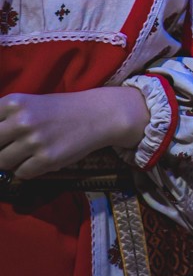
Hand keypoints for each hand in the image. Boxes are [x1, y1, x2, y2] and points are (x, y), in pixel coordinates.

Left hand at [0, 86, 150, 179]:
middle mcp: (21, 120)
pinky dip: (28, 169)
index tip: (4, 138)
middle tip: (13, 147)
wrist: (99, 114)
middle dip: (0, 148)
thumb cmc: (60, 110)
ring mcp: (34, 141)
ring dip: (13, 161)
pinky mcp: (47, 159)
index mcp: (14, 103)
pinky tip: (41, 158)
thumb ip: (4, 120)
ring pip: (3, 162)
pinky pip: (22, 173)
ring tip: (29, 153)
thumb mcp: (28, 105)